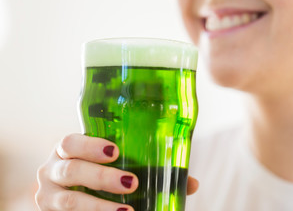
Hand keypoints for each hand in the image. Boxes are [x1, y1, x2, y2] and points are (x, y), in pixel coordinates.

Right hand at [35, 133, 198, 210]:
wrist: (72, 194)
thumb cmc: (97, 174)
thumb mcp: (113, 166)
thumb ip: (147, 169)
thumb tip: (191, 183)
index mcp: (67, 150)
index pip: (70, 142)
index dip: (90, 145)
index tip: (115, 151)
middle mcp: (51, 170)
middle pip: (71, 170)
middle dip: (101, 177)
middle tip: (132, 183)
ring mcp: (48, 196)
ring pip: (69, 201)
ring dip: (99, 207)